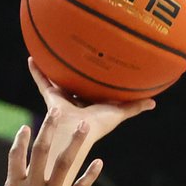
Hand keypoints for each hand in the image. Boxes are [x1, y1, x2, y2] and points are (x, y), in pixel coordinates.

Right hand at [0, 111, 101, 185]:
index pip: (16, 156)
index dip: (21, 141)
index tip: (25, 128)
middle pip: (42, 152)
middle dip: (49, 130)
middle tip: (57, 112)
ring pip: (63, 165)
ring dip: (74, 144)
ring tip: (83, 127)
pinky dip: (89, 176)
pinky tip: (99, 163)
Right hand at [28, 57, 153, 185]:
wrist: (78, 133)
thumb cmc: (98, 127)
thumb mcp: (118, 113)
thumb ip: (133, 107)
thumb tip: (154, 102)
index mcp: (89, 105)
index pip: (91, 90)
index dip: (92, 81)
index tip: (93, 68)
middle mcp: (74, 101)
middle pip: (73, 83)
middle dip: (72, 73)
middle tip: (71, 55)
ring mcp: (61, 100)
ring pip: (56, 80)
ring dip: (51, 68)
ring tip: (46, 51)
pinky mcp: (51, 98)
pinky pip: (42, 81)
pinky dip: (36, 71)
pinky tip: (31, 58)